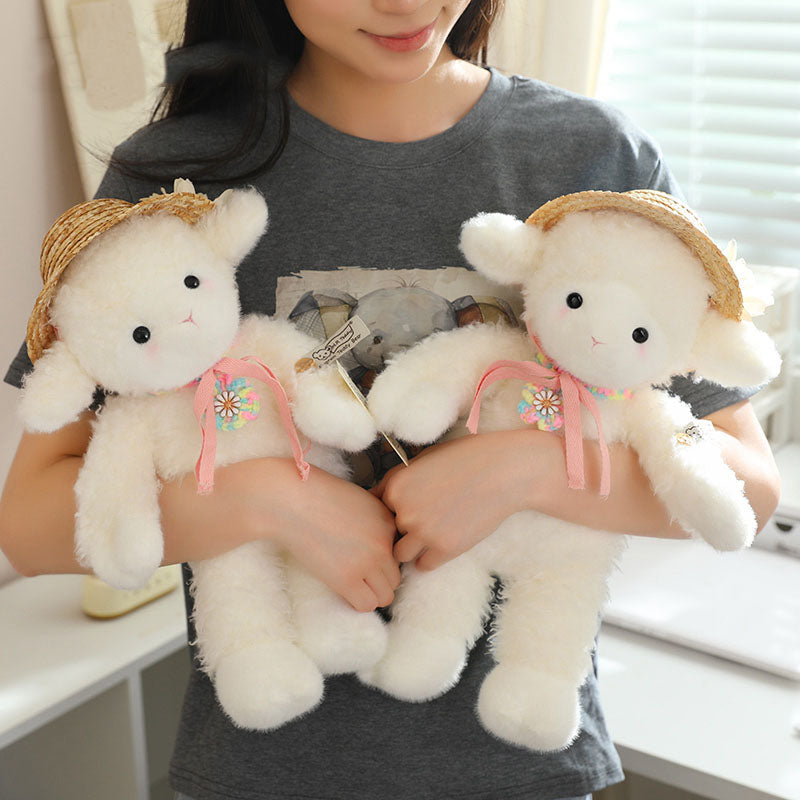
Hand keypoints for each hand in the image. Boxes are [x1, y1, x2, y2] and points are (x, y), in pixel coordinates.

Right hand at [268, 464, 401, 611]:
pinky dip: (358, 602)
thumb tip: (375, 544)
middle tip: (359, 575)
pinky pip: (366, 604)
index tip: (364, 557)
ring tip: (353, 585)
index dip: (382, 558)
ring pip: (386, 595)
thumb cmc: (317, 496)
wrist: (292, 501)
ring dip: (371, 593)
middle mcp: (383, 543)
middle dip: (379, 579)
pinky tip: (345, 591)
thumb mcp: (358, 500)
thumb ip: (374, 521)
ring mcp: (367, 562)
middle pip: (395, 576)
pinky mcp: (347, 579)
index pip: (398, 554)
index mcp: (388, 522)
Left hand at [373, 431, 535, 570]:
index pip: (378, 511)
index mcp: (395, 486)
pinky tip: (443, 542)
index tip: (409, 509)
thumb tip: (380, 498)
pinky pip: (424, 565)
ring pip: (401, 554)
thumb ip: (400, 481)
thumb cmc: (466, 458)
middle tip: (424, 521)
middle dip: (402, 530)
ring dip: (412, 548)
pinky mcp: (445, 549)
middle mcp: (404, 511)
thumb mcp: (424, 460)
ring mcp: (424, 532)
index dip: (393, 511)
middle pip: (388, 533)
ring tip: (431, 535)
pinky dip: (430, 558)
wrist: (503, 471)